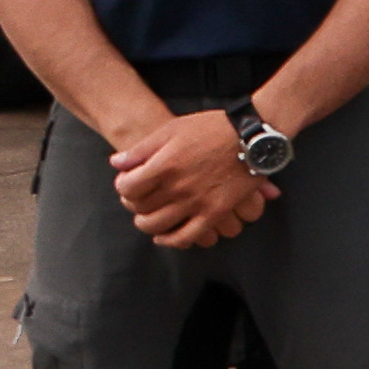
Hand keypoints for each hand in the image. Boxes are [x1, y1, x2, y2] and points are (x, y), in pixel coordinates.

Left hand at [106, 106, 267, 249]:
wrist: (252, 137)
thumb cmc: (211, 128)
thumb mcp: (173, 129)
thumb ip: (142, 149)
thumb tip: (116, 163)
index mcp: (165, 165)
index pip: (127, 188)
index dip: (123, 186)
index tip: (128, 183)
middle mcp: (178, 187)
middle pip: (140, 208)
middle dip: (134, 204)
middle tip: (138, 199)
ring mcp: (196, 202)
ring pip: (158, 226)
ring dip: (147, 224)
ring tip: (148, 218)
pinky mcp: (214, 213)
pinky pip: (186, 237)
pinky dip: (171, 240)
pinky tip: (165, 236)